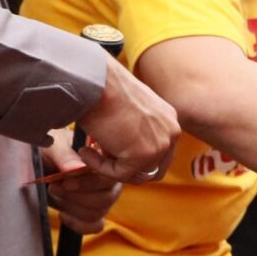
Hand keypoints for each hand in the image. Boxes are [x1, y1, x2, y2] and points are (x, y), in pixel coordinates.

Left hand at [39, 140, 120, 234]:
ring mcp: (103, 198)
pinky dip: (77, 223)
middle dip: (75, 196)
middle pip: (106, 199)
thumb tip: (75, 168)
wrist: (40, 161)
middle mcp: (110, 180)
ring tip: (55, 195)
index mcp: (105, 161)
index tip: (63, 180)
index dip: (86, 183)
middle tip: (54, 187)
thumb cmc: (49, 148)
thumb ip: (64, 155)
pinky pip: (94, 226)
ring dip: (71, 208)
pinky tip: (63, 214)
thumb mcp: (53, 146)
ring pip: (97, 213)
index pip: (108, 179)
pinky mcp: (93, 213)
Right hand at [77, 56, 179, 182]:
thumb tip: (125, 149)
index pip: (160, 154)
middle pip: (153, 169)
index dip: (135, 160)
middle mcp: (171, 132)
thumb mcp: (130, 108)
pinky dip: (99, 167)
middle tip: (101, 159)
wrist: (95, 81)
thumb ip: (136, 128)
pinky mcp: (143, 156)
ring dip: (110, 168)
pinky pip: (119, 174)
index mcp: (169, 119)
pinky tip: (85, 151)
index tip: (109, 153)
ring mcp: (160, 145)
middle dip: (126, 169)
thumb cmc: (104, 89)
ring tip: (89, 152)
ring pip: (135, 174)